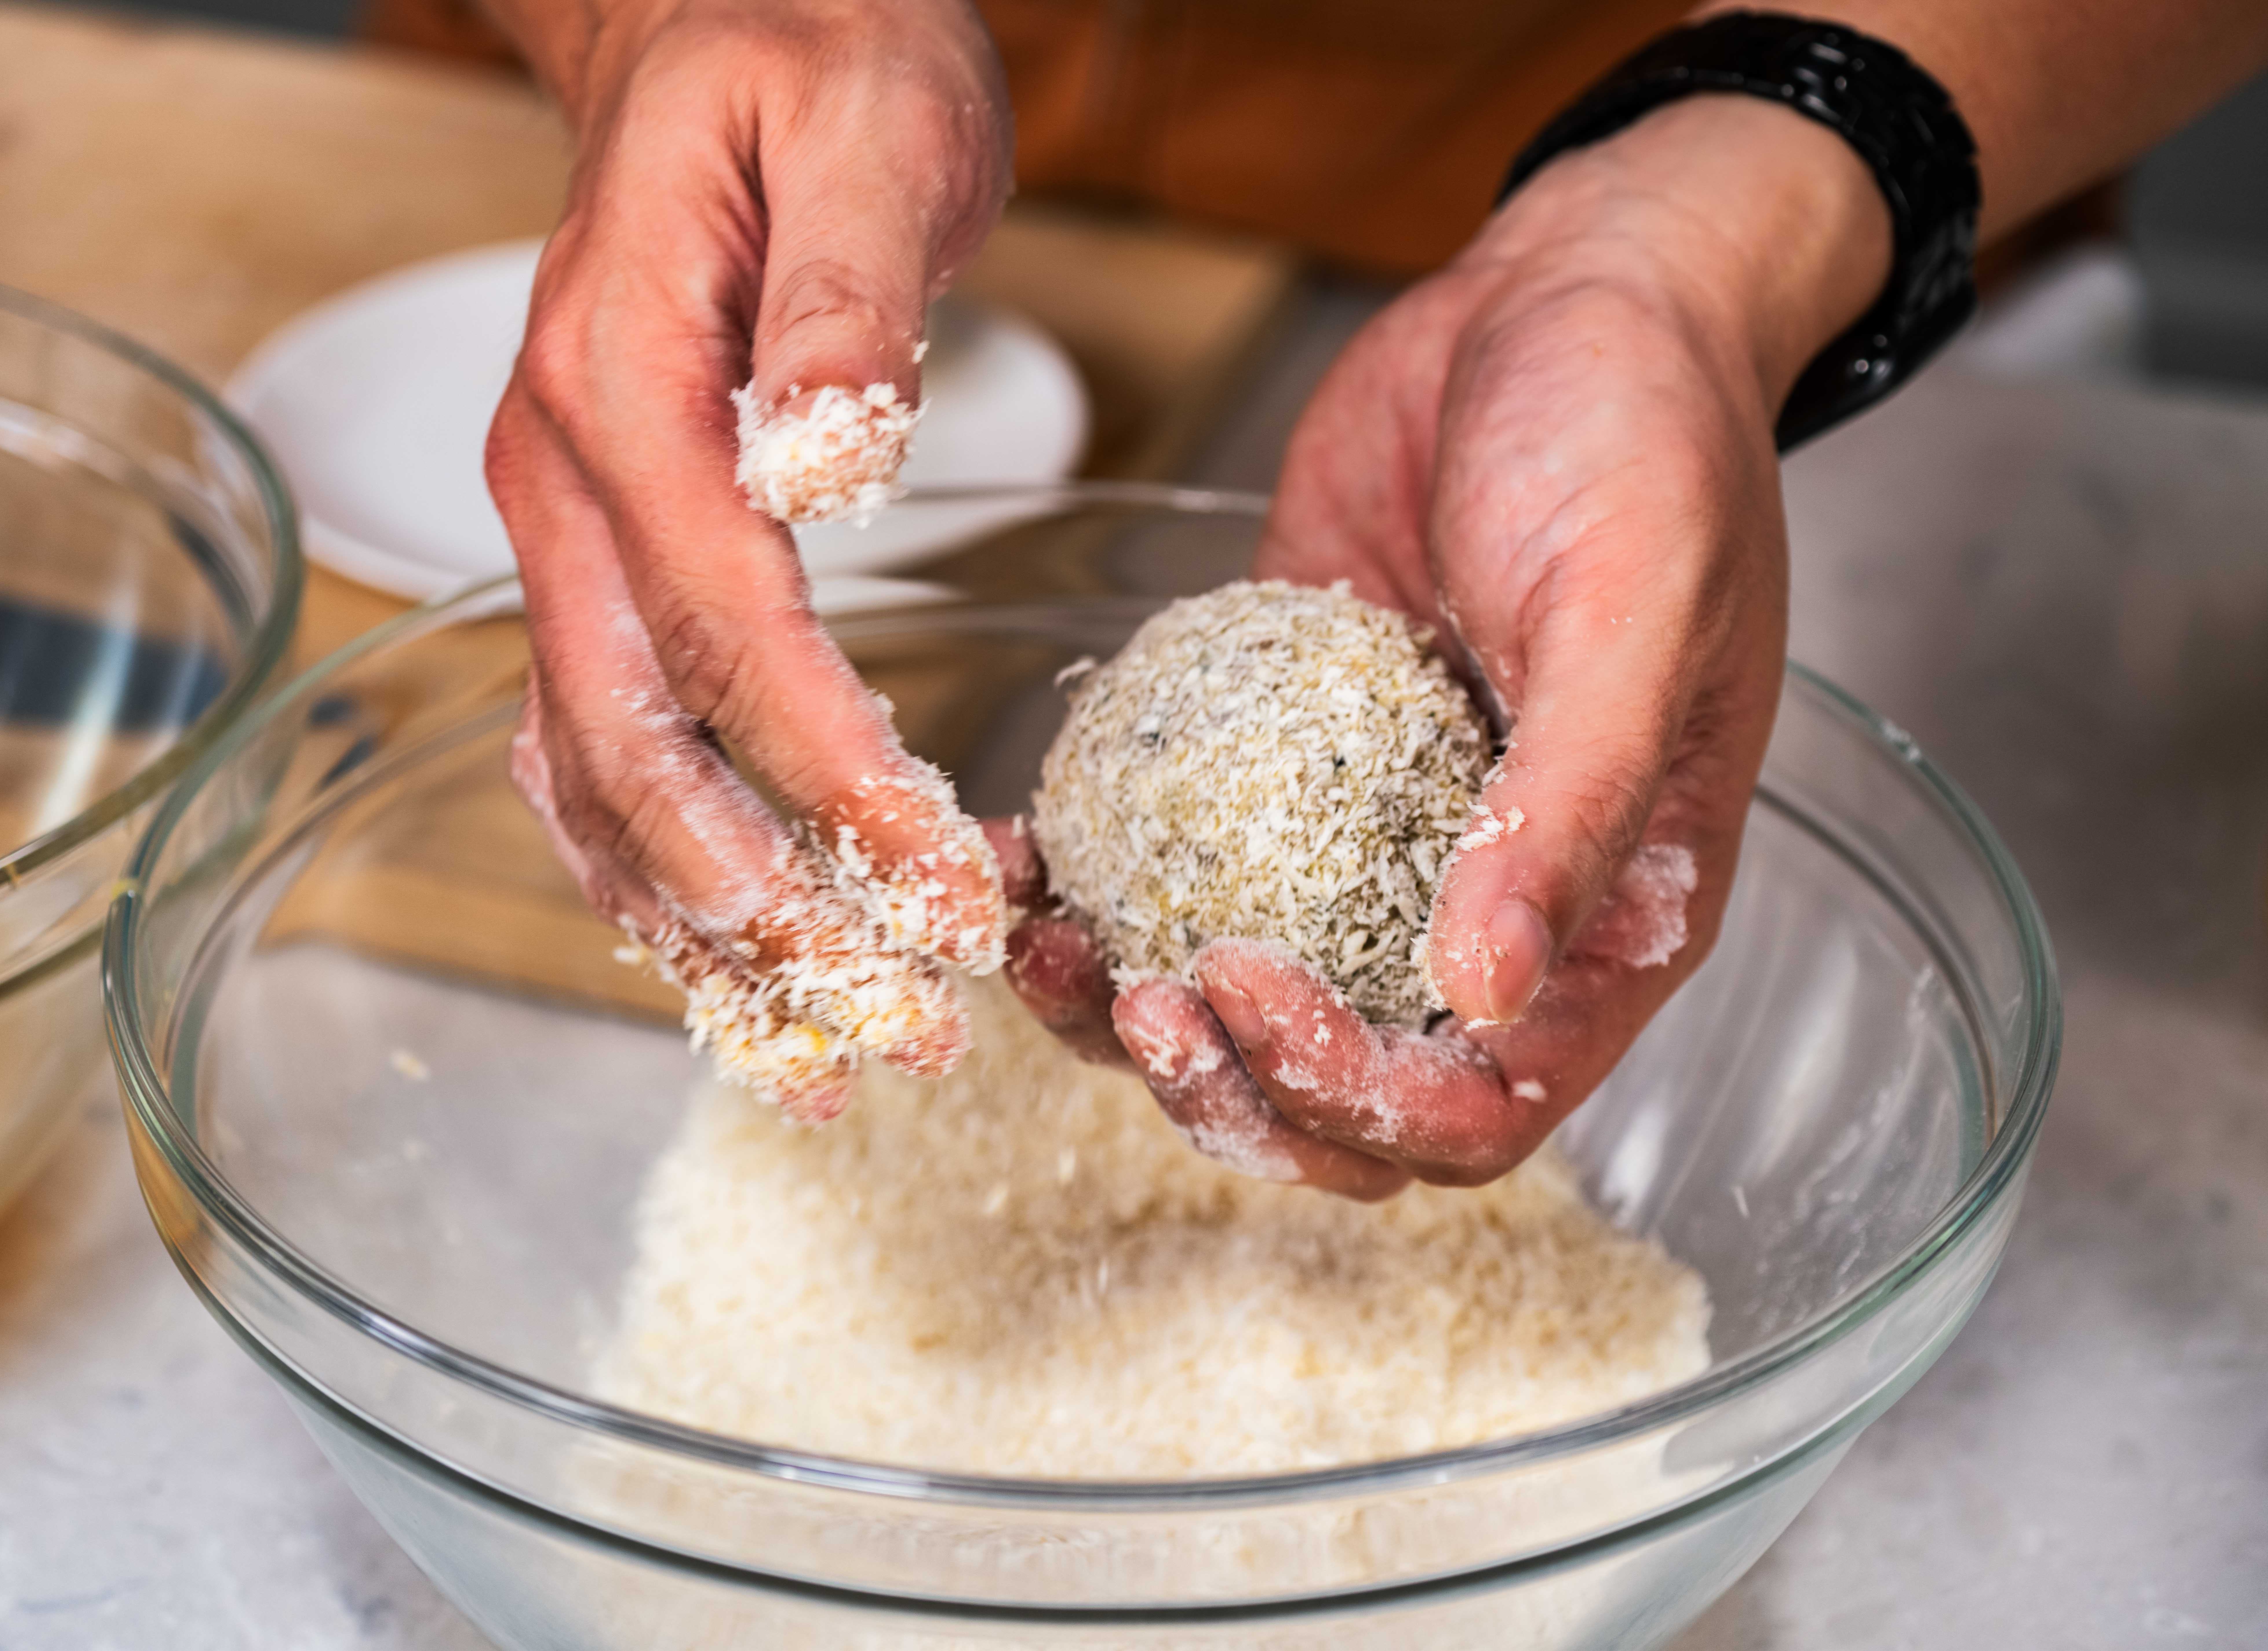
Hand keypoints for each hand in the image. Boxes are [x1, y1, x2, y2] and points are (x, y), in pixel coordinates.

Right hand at [487, 0, 1014, 1115]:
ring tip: (816, 1048)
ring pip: (598, 773)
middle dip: (760, 903)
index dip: (831, 778)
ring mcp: (566, 524)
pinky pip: (606, 738)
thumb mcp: (865, 130)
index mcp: (621, 385)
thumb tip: (833, 451)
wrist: (724, 21)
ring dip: (702, 920)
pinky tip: (743, 945)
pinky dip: (668, 859)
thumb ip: (846, 296)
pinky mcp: (606, 551)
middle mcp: (562, 478)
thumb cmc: (812, 60)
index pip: (727, 632)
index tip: (938, 889)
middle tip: (890, 1030)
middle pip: (634, 744)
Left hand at [1005, 96, 1891, 1192]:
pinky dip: (1096, 891)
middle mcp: (1483, 910)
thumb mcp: (1633, 619)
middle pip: (1346, 1097)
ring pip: (1241, 1007)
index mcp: (1601, 920)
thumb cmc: (1643, 447)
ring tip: (1043, 955)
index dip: (1357, 1100)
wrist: (1564, 303)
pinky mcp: (1273, 763)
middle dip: (1229, 1087)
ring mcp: (1367, 845)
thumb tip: (1487, 994)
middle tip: (1130, 1003)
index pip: (1477, 1107)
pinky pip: (1179, 870)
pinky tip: (1023, 861)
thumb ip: (1570, 814)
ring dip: (1131, 1017)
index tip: (1245, 995)